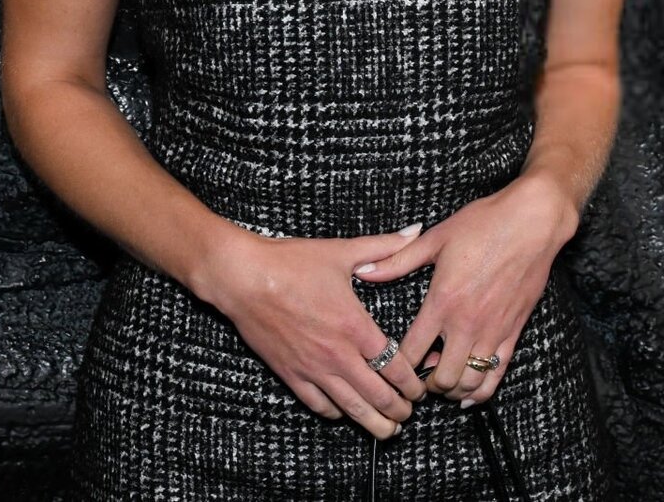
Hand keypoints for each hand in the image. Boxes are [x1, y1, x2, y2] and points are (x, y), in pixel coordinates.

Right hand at [204, 222, 430, 439]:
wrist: (243, 278)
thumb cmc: (290, 263)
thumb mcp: (341, 252)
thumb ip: (384, 246)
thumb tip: (416, 231)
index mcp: (355, 326)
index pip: (394, 367)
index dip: (412, 385)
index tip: (420, 391)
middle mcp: (337, 354)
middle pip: (377, 396)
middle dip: (398, 411)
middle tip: (408, 415)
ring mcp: (312, 369)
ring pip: (351, 409)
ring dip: (373, 423)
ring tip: (387, 430)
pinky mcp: (290, 375)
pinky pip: (318, 405)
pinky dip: (336, 413)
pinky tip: (344, 412)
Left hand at [351, 175, 576, 405]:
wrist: (530, 222)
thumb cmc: (483, 224)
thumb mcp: (435, 239)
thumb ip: (397, 260)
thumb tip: (363, 271)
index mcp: (442, 301)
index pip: (410, 352)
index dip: (394, 367)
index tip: (387, 369)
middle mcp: (467, 323)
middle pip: (441, 378)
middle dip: (425, 386)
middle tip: (416, 379)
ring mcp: (493, 331)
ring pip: (469, 383)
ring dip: (452, 390)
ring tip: (441, 382)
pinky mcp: (513, 332)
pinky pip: (496, 375)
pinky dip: (481, 392)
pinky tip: (469, 395)